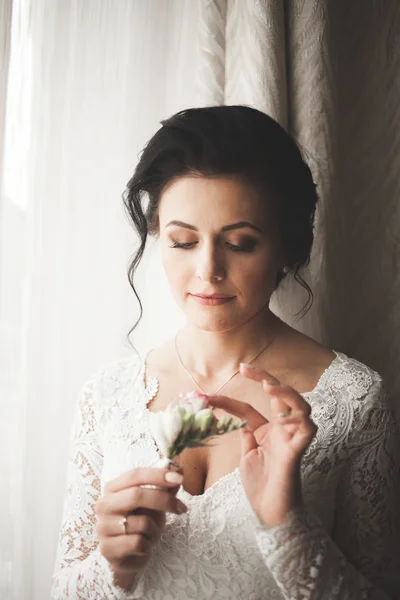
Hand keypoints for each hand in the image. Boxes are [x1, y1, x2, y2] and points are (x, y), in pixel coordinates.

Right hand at [95, 467, 186, 578]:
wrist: (128, 556)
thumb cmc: (141, 525)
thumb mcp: (154, 504)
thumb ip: (165, 488)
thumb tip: (180, 470)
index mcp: (113, 488)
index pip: (135, 475)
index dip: (158, 475)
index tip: (180, 479)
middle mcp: (104, 505)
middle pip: (136, 495)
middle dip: (164, 500)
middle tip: (182, 508)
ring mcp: (103, 527)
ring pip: (142, 522)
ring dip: (156, 530)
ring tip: (151, 535)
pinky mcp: (107, 548)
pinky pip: (138, 543)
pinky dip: (148, 545)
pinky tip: (143, 547)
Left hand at [206, 364, 316, 526]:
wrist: (271, 514)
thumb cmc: (262, 487)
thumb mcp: (248, 456)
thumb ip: (247, 437)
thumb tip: (240, 422)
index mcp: (269, 431)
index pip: (249, 408)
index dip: (227, 401)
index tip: (205, 396)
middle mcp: (283, 430)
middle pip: (280, 395)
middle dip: (264, 378)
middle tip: (244, 368)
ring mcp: (292, 439)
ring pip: (300, 406)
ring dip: (287, 393)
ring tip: (269, 386)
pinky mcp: (297, 452)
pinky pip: (307, 429)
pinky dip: (299, 418)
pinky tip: (283, 414)